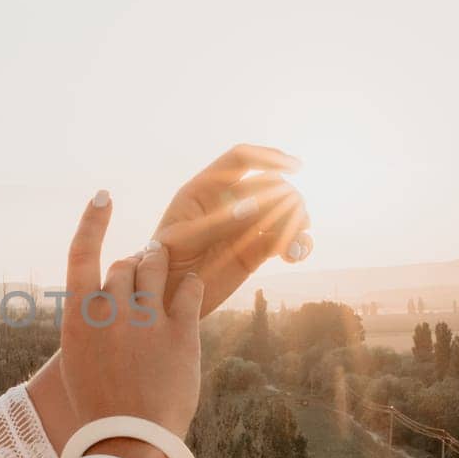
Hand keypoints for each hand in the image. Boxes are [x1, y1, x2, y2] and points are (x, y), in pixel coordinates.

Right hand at [59, 192, 203, 440]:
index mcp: (77, 318)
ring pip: (156, 267)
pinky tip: (190, 289)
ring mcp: (145, 319)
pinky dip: (189, 285)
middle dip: (134, 265)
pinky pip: (189, 288)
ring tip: (165, 270)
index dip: (92, 221)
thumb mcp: (80, 362)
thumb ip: (90, 325)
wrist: (128, 441)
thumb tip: (106, 299)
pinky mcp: (180, 331)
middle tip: (142, 272)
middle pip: (125, 264)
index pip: (81, 254)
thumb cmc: (100, 407)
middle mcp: (109, 311)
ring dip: (161, 263)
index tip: (104, 197)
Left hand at [150, 143, 312, 315]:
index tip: (295, 167)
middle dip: (287, 198)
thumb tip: (257, 205)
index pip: (241, 159)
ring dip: (298, 221)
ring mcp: (243, 226)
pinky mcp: (255, 251)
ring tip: (294, 245)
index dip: (269, 157)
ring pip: (282, 212)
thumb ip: (218, 223)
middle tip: (294, 220)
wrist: (160, 301)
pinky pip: (283, 239)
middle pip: (269, 185)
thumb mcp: (184, 242)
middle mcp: (226, 203)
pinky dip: (297, 243)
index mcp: (203, 190)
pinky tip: (295, 254)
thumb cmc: (162, 267)